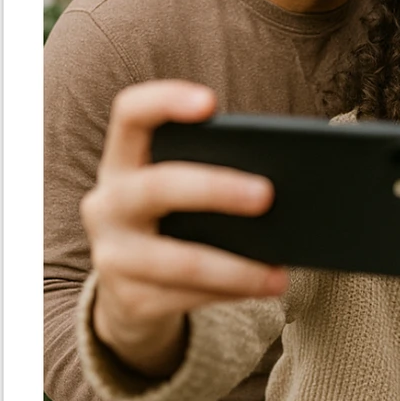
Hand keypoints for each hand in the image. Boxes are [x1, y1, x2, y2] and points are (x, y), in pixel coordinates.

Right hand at [81, 79, 287, 376]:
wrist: (136, 291)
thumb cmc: (180, 220)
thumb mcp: (187, 190)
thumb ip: (220, 170)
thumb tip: (291, 174)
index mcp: (125, 160)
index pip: (130, 114)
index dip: (164, 101)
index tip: (211, 102)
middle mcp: (107, 202)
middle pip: (158, 186)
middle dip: (216, 189)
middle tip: (268, 194)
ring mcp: (111, 254)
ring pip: (177, 258)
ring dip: (236, 266)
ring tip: (280, 269)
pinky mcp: (128, 299)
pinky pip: (185, 297)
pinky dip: (232, 291)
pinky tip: (265, 285)